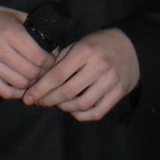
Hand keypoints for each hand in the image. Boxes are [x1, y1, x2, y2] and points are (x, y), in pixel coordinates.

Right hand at [0, 3, 54, 98]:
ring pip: (20, 84)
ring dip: (31, 83)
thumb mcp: (14, 15)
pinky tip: (21, 86)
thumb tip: (52, 44)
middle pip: (31, 73)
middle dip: (42, 73)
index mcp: (10, 34)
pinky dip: (17, 93)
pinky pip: (5, 92)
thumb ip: (32, 28)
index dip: (50, 61)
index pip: (38, 57)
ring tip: (33, 77)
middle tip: (44, 69)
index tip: (51, 59)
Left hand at [22, 27, 139, 120]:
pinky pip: (97, 112)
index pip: (57, 75)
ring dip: (64, 108)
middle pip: (68, 92)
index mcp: (85, 51)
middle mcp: (99, 66)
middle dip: (49, 100)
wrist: (132, 46)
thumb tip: (38, 80)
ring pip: (82, 104)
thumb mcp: (78, 44)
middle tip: (40, 102)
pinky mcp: (120, 93)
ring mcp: (111, 81)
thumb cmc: (98, 45)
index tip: (28, 98)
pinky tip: (73, 110)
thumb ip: (60, 61)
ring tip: (57, 104)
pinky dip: (81, 115)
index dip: (40, 89)